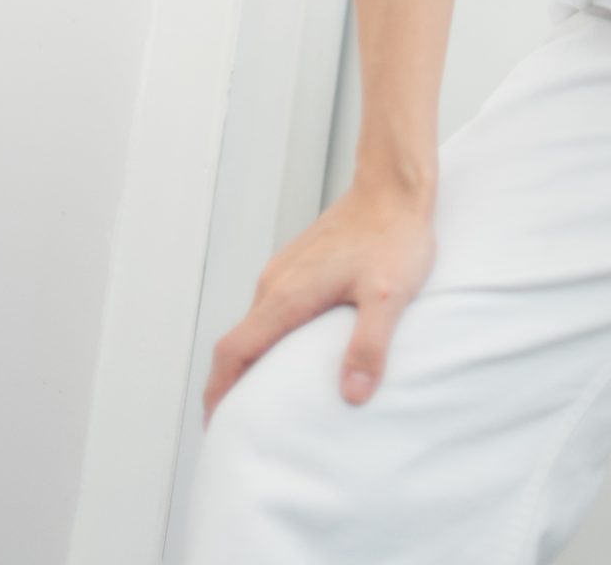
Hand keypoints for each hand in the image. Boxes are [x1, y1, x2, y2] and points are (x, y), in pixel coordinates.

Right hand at [202, 178, 437, 426]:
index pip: (234, 351)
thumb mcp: (389, 296)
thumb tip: (352, 396)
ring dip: (250, 361)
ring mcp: (285, 270)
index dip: (219, 392)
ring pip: (254, 324)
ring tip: (265, 398)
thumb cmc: (394, 236)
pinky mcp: (300, 263)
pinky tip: (292, 353)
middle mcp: (277, 282)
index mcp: (288, 295)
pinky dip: (268, 338)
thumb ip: (369, 346)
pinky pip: (271, 308)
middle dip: (230, 385)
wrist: (394, 185)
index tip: (217, 426)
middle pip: (237, 342)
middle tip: (240, 424)